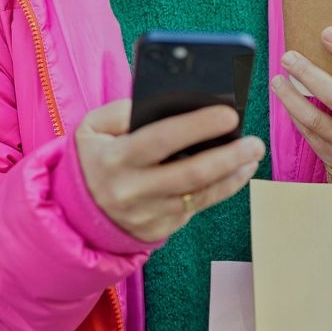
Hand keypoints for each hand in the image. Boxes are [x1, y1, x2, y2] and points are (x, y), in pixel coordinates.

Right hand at [74, 100, 265, 242]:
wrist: (76, 211)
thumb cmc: (93, 157)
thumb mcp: (92, 128)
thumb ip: (123, 111)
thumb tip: (168, 101)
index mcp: (115, 159)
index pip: (161, 139)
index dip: (197, 126)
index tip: (229, 113)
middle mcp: (132, 191)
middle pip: (189, 173)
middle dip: (228, 156)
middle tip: (255, 141)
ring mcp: (147, 214)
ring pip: (200, 194)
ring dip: (233, 173)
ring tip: (253, 153)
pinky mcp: (160, 229)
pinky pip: (197, 207)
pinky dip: (223, 188)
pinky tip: (239, 171)